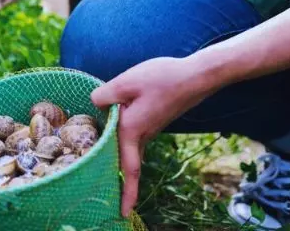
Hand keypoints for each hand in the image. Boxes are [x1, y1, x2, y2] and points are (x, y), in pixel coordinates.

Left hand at [90, 56, 215, 217]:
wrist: (197, 76)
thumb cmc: (163, 78)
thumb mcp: (126, 82)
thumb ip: (105, 95)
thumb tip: (93, 104)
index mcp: (133, 129)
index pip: (129, 169)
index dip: (127, 193)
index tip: (123, 213)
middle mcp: (143, 134)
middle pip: (130, 164)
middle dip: (122, 184)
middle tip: (111, 199)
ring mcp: (151, 129)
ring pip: (132, 150)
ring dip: (121, 163)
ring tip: (108, 171)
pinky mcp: (154, 121)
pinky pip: (136, 138)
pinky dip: (125, 143)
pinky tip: (115, 132)